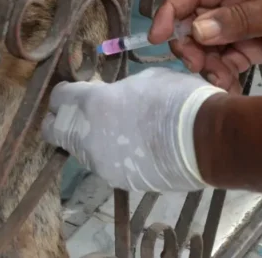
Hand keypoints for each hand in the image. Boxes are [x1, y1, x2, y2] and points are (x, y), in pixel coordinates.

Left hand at [42, 68, 225, 191]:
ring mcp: (101, 163)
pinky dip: (110, 156)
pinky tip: (132, 148)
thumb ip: (117, 91)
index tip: (74, 91)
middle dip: (62, 120)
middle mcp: (87, 137)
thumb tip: (112, 96)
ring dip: (87, 139)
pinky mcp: (118, 181)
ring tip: (113, 130)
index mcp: (91, 104)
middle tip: (80, 114)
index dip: (65, 94)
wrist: (206, 140)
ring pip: (78, 150)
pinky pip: (104, 165)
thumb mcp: (143, 80)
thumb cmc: (177, 99)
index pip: (58, 99)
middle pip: (54, 130)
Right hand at [149, 0, 261, 91]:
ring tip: (220, 78)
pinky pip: (228, 58)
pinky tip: (229, 85)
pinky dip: (223, 72)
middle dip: (191, 44)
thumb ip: (238, 20)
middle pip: (196, 20)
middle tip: (198, 64)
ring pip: (209, 43)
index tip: (157, 37)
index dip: (171, 12)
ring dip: (207, 62)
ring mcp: (245, 22)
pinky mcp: (255, 43)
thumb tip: (197, 29)